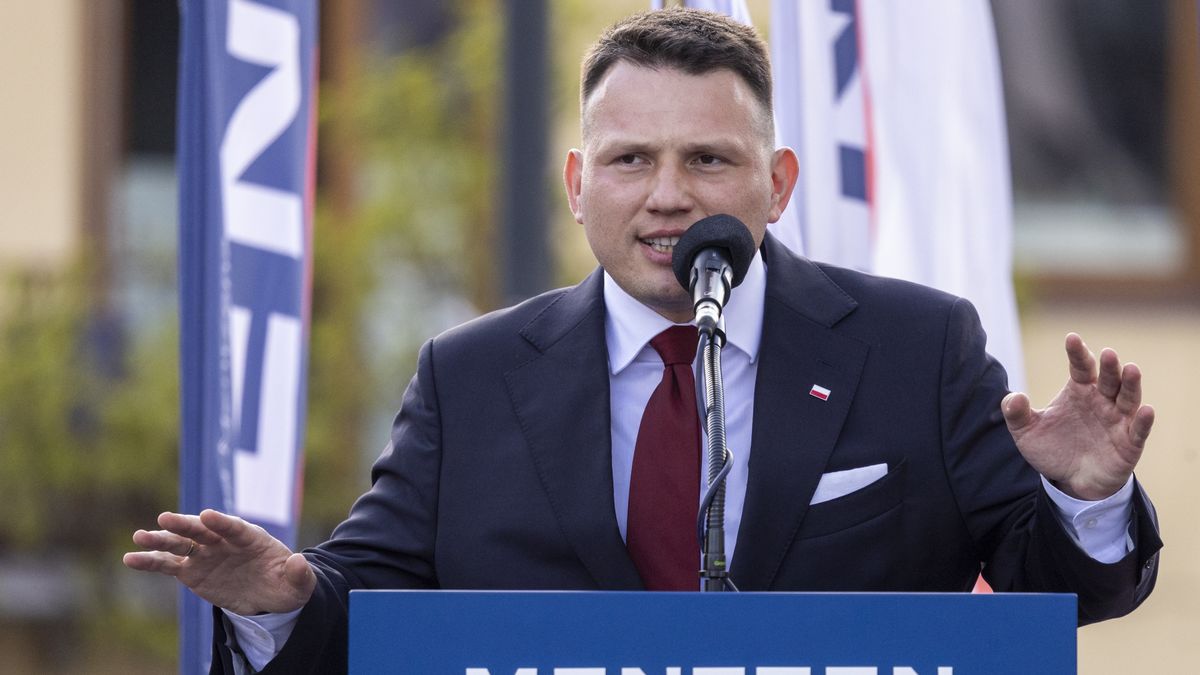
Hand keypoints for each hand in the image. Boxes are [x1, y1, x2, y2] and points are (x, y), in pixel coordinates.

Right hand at [123, 509, 315, 615]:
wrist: (270, 595)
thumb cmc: (286, 584)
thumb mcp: (300, 584)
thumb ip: (300, 574)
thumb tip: (299, 563)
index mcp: (252, 538)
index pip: (235, 527)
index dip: (223, 522)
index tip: (209, 515)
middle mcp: (224, 541)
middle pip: (203, 530)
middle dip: (186, 524)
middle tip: (166, 518)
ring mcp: (205, 554)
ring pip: (181, 544)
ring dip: (161, 539)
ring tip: (139, 536)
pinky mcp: (191, 570)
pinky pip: (168, 565)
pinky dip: (150, 562)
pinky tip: (130, 559)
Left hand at [1002, 333, 1153, 500]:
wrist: (1070, 482)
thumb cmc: (1052, 450)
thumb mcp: (1026, 433)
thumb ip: (1016, 414)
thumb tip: (1013, 396)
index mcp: (1079, 391)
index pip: (1080, 367)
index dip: (1077, 353)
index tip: (1072, 338)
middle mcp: (1102, 401)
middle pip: (1108, 379)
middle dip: (1109, 366)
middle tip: (1107, 353)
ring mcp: (1117, 421)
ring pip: (1128, 398)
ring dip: (1131, 384)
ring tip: (1131, 369)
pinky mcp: (1129, 443)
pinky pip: (1138, 430)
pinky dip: (1143, 420)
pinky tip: (1146, 410)